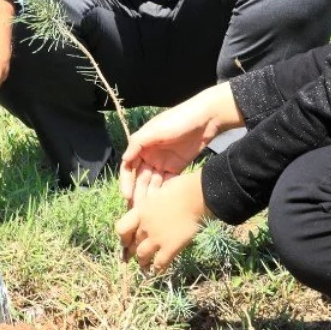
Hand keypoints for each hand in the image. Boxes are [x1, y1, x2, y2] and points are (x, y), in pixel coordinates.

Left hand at [116, 171, 209, 273]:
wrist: (197, 195)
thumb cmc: (183, 187)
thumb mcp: (161, 190)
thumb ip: (153, 202)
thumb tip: (155, 204)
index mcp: (141, 211)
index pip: (121, 228)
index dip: (123, 237)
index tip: (126, 241)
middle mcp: (145, 226)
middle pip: (133, 243)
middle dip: (134, 250)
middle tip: (136, 255)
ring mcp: (157, 238)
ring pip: (142, 255)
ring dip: (143, 262)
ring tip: (145, 265)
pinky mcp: (170, 247)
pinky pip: (160, 263)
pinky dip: (158, 269)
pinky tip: (159, 271)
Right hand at [119, 82, 242, 205]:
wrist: (206, 118)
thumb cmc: (178, 119)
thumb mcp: (156, 129)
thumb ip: (138, 142)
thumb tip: (124, 159)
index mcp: (141, 145)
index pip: (128, 167)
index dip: (126, 182)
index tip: (127, 196)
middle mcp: (150, 155)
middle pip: (140, 178)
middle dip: (137, 193)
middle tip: (137, 211)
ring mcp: (163, 162)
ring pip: (152, 183)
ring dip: (149, 196)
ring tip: (148, 211)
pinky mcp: (177, 167)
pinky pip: (167, 182)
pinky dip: (163, 192)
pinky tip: (162, 204)